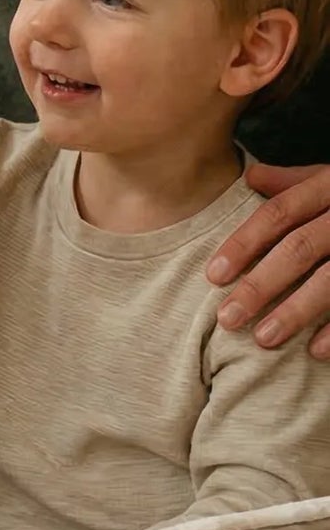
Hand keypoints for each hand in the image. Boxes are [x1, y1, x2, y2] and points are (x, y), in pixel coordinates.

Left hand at [208, 163, 329, 361]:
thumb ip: (298, 181)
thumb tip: (251, 177)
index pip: (280, 212)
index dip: (244, 243)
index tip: (213, 276)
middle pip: (301, 247)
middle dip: (261, 284)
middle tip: (227, 318)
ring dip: (297, 311)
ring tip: (263, 339)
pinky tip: (316, 352)